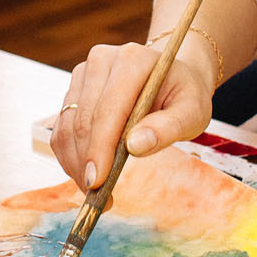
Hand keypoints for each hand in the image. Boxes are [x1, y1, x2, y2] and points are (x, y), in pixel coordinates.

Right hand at [52, 40, 215, 189]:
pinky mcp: (74, 90)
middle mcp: (102, 61)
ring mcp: (84, 74)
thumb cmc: (184, 95)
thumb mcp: (193, 112)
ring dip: (75, 163)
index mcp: (132, 60)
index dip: (100, 148)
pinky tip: (87, 173)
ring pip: (67, 126)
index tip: (98, 182)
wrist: (173, 77)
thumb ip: (169, 128)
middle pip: (83, 120)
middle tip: (97, 197)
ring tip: (94, 190)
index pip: (108, 109)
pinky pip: (62, 128)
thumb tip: (135, 146)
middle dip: (87, 163)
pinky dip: (70, 156)